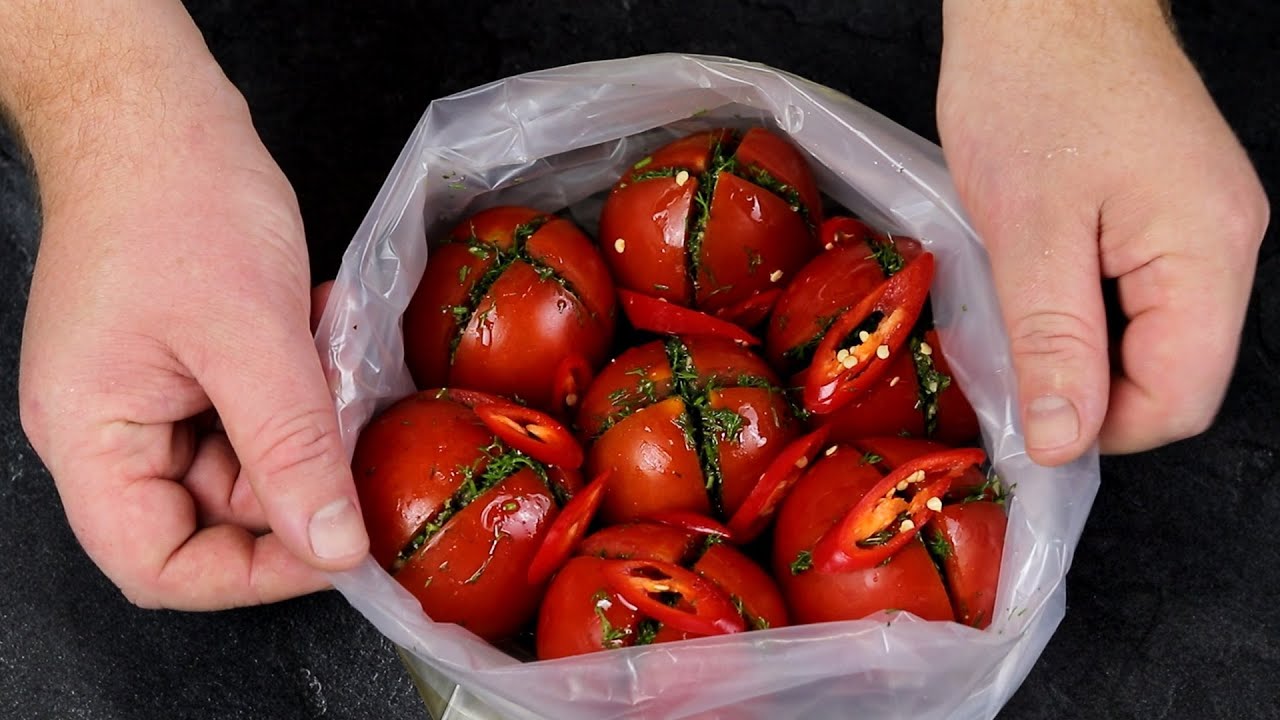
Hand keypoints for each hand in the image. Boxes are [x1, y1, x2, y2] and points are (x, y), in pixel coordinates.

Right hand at [10, 4, 368, 608]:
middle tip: (354, 435)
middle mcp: (114, 431)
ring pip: (249, 463)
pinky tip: (321, 332)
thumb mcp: (249, 336)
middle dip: (298, 483)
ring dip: (310, 426)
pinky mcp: (192, 366)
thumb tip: (333, 546)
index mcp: (93, 438)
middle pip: (213, 519)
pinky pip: (257, 411)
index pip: (159, 565)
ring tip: (333, 364)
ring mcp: (152, 398)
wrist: (158, 115)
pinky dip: (302, 387)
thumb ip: (292, 449)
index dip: (250, 576)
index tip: (335, 548)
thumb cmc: (177, 205)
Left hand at [937, 1, 1268, 464]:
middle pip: (1174, 374)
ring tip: (1019, 314)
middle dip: (1091, 388)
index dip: (1103, 428)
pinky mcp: (1171, 210)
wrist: (1042, 0)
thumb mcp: (1028, 233)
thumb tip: (1065, 442)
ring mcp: (1204, 224)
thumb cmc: (1031, 89)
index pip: (1181, 398)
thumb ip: (1053, 344)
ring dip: (1084, 347)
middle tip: (1012, 364)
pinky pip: (1140, 293)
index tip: (1032, 420)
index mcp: (1208, 252)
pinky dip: (1086, 308)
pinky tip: (1037, 285)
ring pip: (1153, 336)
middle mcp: (1226, 243)